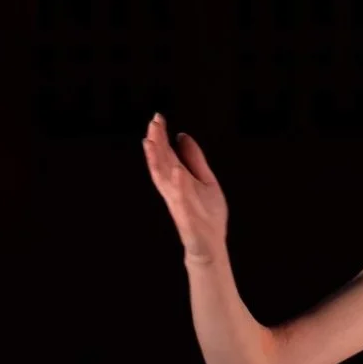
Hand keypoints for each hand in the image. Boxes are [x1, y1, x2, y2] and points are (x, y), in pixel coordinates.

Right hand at [143, 112, 228, 264]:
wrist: (210, 245)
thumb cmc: (206, 214)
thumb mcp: (205, 180)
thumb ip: (194, 159)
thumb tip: (182, 136)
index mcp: (179, 180)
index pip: (167, 155)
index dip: (161, 137)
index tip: (158, 118)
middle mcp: (174, 190)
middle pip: (161, 163)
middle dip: (156, 143)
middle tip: (153, 123)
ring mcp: (179, 203)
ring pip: (164, 179)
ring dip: (158, 160)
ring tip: (152, 141)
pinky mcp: (187, 218)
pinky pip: (181, 200)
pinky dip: (179, 185)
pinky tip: (177, 171)